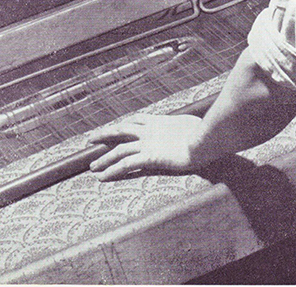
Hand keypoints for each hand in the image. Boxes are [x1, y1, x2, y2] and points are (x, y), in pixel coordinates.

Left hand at [88, 113, 206, 179]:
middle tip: (91, 139)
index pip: (136, 120)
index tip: (115, 128)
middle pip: (120, 130)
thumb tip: (190, 128)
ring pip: (119, 150)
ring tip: (92, 167)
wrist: (204, 140)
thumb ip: (184, 127)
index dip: (123, 124)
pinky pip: (125, 165)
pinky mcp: (148, 157)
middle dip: (105, 135)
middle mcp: (149, 130)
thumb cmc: (204, 133)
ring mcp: (147, 144)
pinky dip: (111, 170)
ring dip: (104, 158)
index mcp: (159, 121)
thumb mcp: (192, 124)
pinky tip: (102, 176)